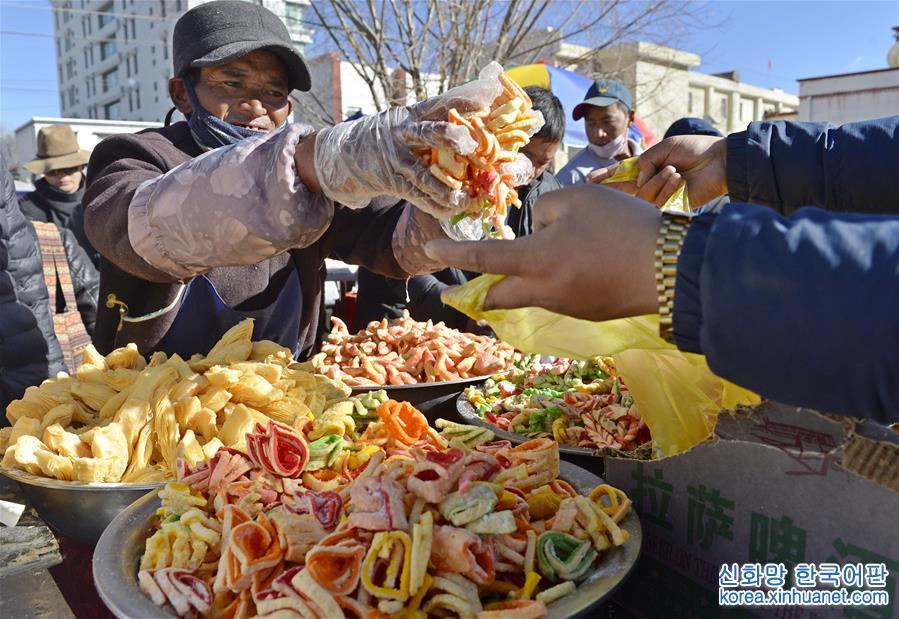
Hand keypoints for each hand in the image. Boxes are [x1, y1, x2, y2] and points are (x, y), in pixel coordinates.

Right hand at [311, 62, 515, 219]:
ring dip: (448, 190)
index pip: (443, 103)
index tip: (489, 98)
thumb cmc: (393, 136)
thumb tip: (481, 115)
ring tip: (466, 198)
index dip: (466, 100)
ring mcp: (398, 159)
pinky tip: (451, 210)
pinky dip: (436, 205)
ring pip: (425, 175)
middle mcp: (406, 133)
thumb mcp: (410, 119)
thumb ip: (437, 119)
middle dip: (453, 139)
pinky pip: (418, 196)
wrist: (349, 153)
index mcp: (414, 114)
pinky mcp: (393, 181)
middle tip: (473, 148)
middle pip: (432, 133)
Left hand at [424, 185, 660, 321]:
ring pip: (528, 298)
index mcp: (534, 261)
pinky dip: (551, 285)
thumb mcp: (577, 199)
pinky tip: (575, 267)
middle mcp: (542, 291)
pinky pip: (557, 299)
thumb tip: (539, 230)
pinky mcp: (588, 313)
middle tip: (468, 286)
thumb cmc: (619, 226)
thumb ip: (546, 211)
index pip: (482, 256)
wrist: (670, 269)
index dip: (454, 252)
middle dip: (479, 292)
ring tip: (533, 263)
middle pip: (497, 297)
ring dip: (519, 285)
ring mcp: (566, 307)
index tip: (430, 250)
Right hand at [588, 135, 726, 207]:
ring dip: (656, 180)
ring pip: (642, 196)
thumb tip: (637, 182)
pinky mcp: (671, 207)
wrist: (719, 162)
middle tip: (596, 185)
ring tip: (674, 171)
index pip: (623, 174)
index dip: (607, 177)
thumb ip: (645, 162)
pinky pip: (657, 202)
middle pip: (624, 191)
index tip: (590, 179)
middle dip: (610, 188)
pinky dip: (666, 188)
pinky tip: (679, 179)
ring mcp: (661, 196)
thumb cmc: (695, 150)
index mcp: (650, 167)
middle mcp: (652, 183)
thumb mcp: (664, 147)